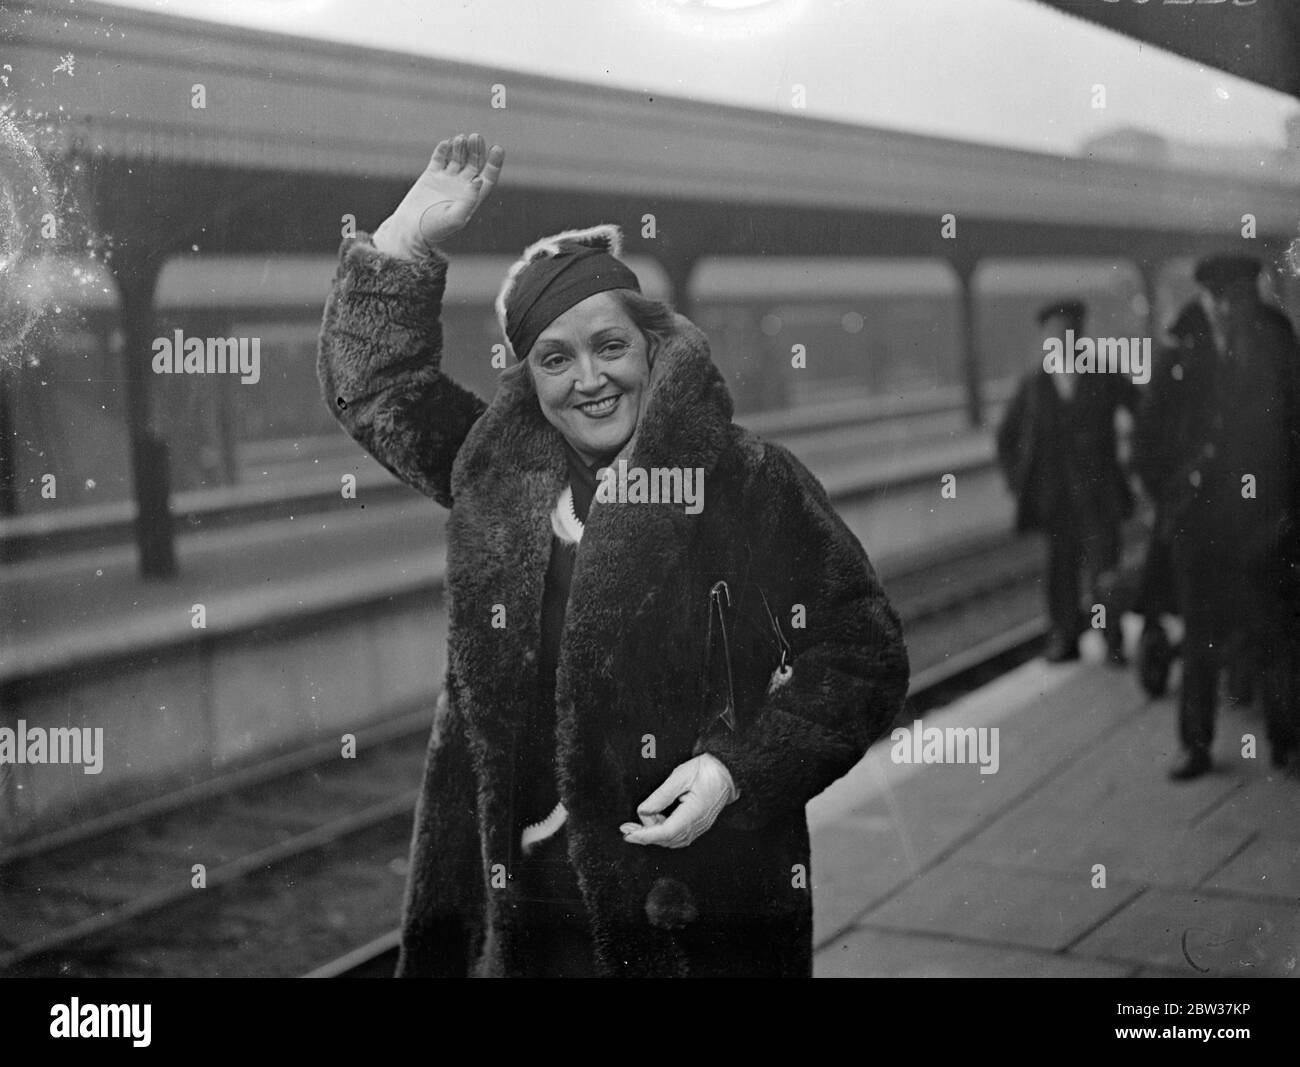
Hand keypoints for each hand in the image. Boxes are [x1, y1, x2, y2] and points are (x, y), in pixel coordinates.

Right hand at [372, 132, 504, 258]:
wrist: (410, 229)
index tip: (497, 148)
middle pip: (474, 163)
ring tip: (460, 138)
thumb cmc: (435, 228)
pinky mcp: (432, 174)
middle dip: (476, 150)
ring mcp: (447, 179)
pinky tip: (446, 143)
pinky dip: (443, 149)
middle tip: (475, 137)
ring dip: (460, 147)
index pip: (488, 177)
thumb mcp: (455, 218)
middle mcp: (462, 186)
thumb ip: (468, 201)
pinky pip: (440, 157)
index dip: (494, 163)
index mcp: (472, 197)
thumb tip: (479, 179)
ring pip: (458, 157)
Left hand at [620, 754, 737, 848]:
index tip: (628, 835)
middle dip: (644, 835)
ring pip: (671, 840)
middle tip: (625, 828)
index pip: (665, 832)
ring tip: (636, 824)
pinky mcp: (697, 825)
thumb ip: (660, 796)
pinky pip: (677, 835)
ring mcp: (698, 827)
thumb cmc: (706, 770)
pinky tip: (655, 821)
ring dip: (652, 834)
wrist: (728, 772)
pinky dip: (662, 832)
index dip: (645, 835)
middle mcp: (696, 825)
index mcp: (693, 813)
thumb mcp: (680, 776)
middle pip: (666, 839)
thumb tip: (643, 811)